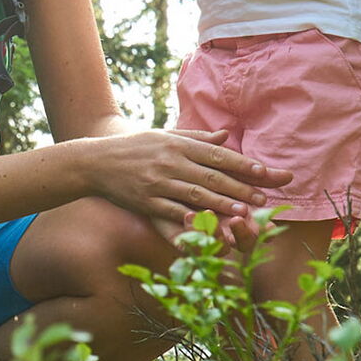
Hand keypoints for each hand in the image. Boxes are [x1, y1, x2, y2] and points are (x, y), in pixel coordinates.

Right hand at [82, 128, 291, 243]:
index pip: (218, 154)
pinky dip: (193, 218)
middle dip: (240, 188)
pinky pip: (174, 211)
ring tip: (244, 212)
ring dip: (222, 204)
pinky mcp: (147, 202)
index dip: (243, 165)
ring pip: (196, 194)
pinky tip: (209, 225)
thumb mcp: (165, 136)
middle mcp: (170, 161)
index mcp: (178, 143)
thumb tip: (226, 137)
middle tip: (263, 198)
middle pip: (212, 176)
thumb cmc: (135, 148)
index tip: (265, 172)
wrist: (94, 162)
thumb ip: (197, 138)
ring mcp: (158, 182)